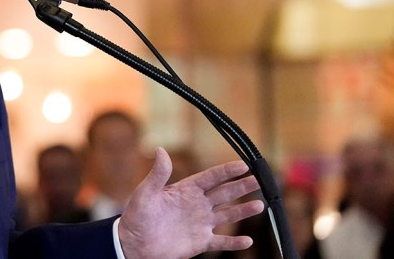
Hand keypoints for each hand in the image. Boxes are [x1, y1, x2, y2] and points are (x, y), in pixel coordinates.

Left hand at [117, 147, 263, 258]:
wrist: (133, 244)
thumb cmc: (136, 216)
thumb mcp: (145, 193)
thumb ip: (157, 174)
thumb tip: (160, 150)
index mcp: (185, 190)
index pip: (211, 178)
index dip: (227, 171)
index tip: (244, 165)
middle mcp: (197, 205)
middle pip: (224, 193)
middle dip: (242, 186)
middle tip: (259, 180)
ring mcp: (200, 223)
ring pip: (227, 215)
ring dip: (243, 211)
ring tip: (259, 205)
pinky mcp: (200, 242)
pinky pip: (221, 241)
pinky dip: (234, 242)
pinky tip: (247, 240)